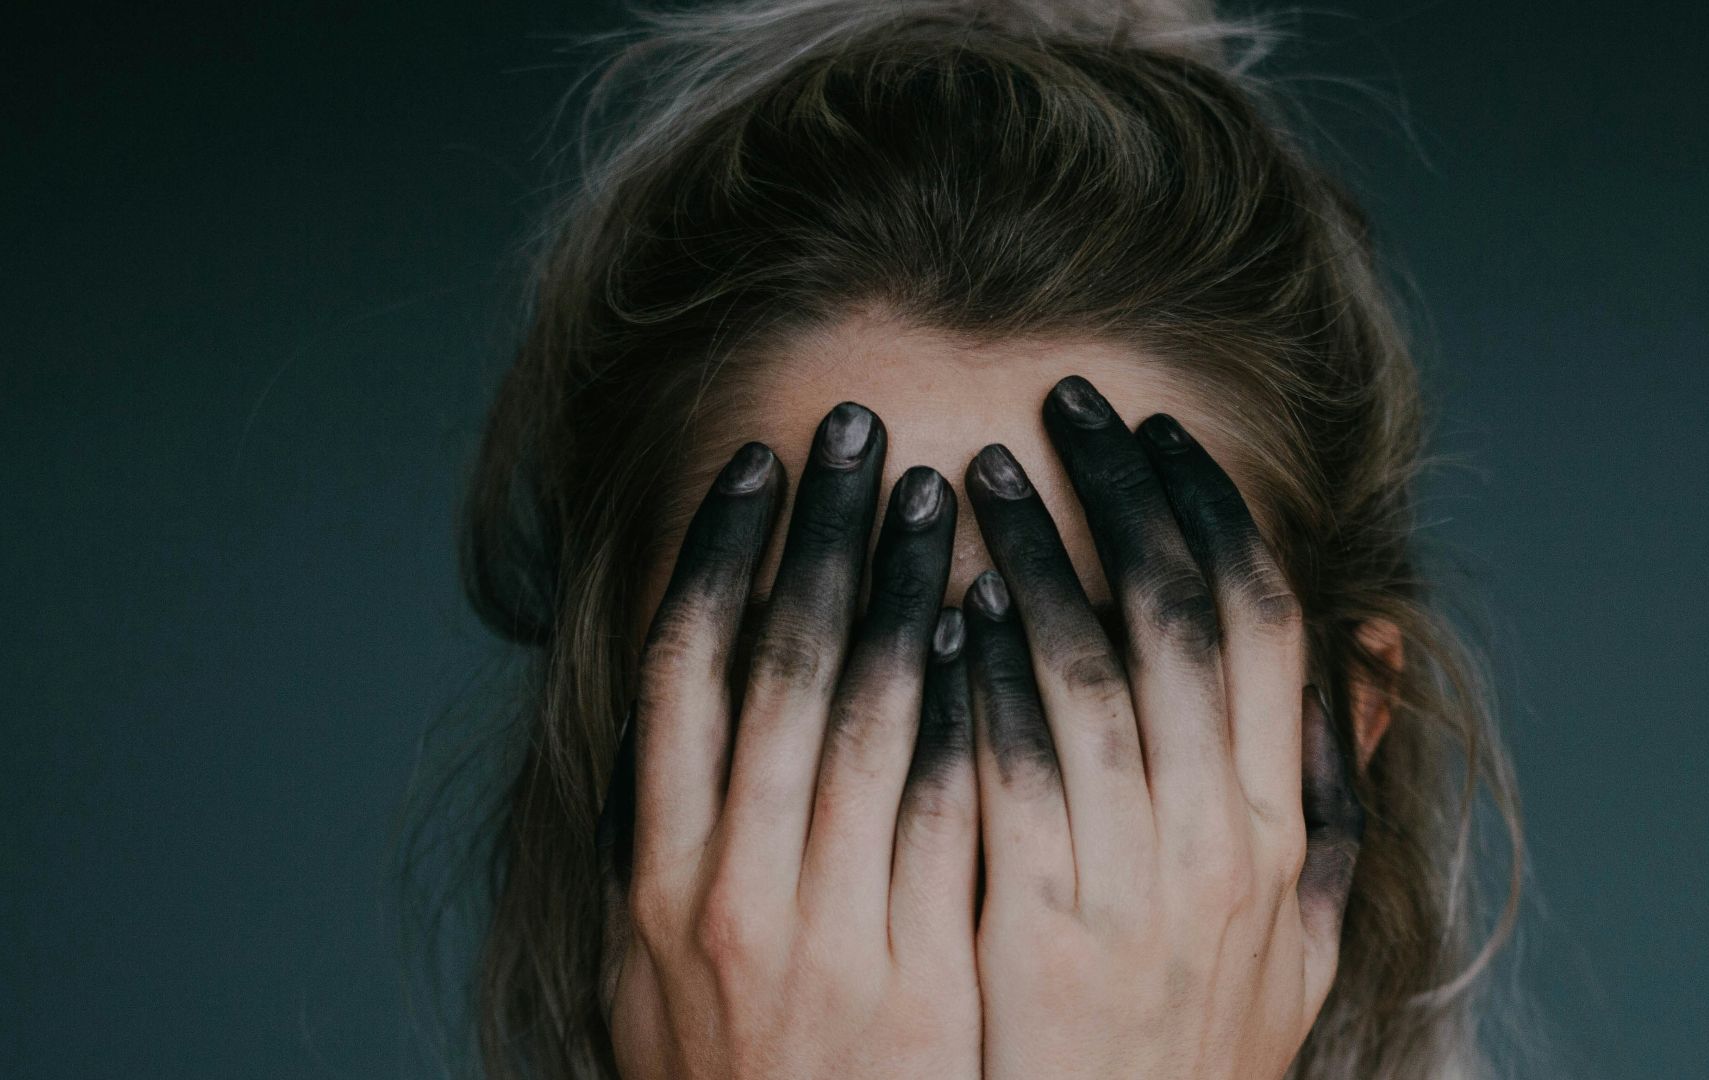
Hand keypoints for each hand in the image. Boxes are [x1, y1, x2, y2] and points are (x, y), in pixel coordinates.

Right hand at [596, 402, 981, 1078]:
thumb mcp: (655, 980)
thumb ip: (673, 855)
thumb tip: (683, 731)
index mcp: (657, 877)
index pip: (679, 674)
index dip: (716, 555)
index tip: (758, 468)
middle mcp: (723, 888)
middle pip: (770, 667)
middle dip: (816, 535)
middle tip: (854, 432)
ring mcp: (819, 929)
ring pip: (857, 719)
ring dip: (899, 591)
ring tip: (936, 496)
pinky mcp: (909, 970)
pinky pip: (938, 810)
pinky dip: (959, 708)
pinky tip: (990, 628)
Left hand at [959, 376, 1364, 1079]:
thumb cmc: (1202, 1046)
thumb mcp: (1306, 929)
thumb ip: (1332, 793)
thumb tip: (1372, 658)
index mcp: (1286, 825)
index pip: (1266, 624)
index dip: (1213, 513)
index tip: (1158, 438)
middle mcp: (1226, 837)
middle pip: (1181, 615)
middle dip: (1121, 493)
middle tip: (1063, 408)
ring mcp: (1138, 878)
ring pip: (1093, 668)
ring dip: (1037, 555)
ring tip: (977, 476)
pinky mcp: (1045, 920)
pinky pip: (1015, 766)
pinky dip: (984, 672)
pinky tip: (947, 603)